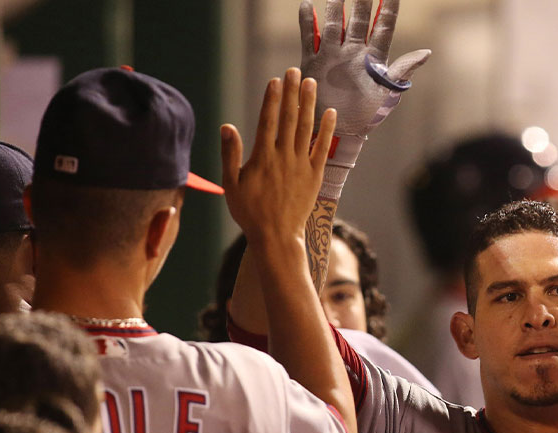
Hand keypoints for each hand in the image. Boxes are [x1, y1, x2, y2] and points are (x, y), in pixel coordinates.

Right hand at [220, 69, 336, 247]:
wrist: (277, 237)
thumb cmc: (250, 213)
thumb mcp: (231, 185)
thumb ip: (230, 154)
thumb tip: (227, 127)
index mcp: (262, 157)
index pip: (268, 120)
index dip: (272, 99)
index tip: (276, 80)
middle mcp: (283, 156)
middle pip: (289, 118)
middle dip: (292, 93)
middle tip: (295, 71)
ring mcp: (301, 165)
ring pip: (306, 128)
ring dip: (309, 104)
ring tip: (311, 83)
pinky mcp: (315, 175)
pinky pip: (323, 148)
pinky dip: (327, 130)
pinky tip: (330, 113)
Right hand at [300, 0, 429, 198]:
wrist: (341, 131)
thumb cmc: (369, 115)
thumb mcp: (389, 93)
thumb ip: (403, 70)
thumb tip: (426, 52)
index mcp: (375, 58)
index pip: (384, 25)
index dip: (388, 7)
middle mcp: (355, 52)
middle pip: (359, 19)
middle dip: (361, 1)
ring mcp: (334, 55)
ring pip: (335, 24)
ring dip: (335, 8)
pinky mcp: (315, 62)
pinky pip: (310, 38)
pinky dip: (308, 23)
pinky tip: (306, 7)